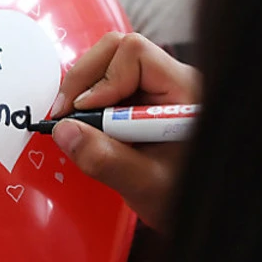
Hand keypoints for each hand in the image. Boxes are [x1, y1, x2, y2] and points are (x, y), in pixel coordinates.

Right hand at [50, 32, 200, 228]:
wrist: (197, 211)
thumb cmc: (182, 197)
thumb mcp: (145, 184)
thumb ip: (106, 159)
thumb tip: (64, 131)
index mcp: (183, 89)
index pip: (134, 53)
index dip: (102, 80)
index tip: (81, 113)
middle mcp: (170, 80)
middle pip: (117, 50)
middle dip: (84, 80)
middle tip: (64, 116)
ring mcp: (154, 89)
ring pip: (107, 65)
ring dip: (83, 93)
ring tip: (73, 125)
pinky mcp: (139, 102)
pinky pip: (107, 86)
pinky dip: (88, 105)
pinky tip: (84, 130)